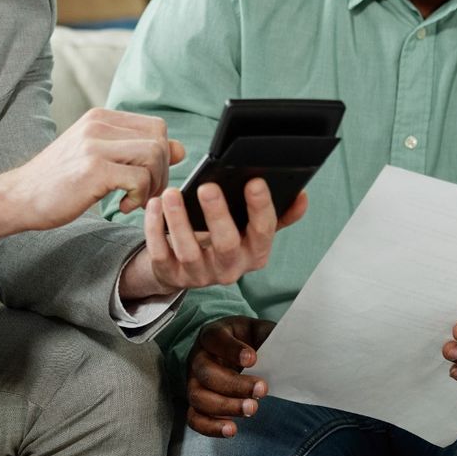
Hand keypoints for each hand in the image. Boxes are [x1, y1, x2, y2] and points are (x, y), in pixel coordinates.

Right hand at [0, 108, 181, 248]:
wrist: (18, 197)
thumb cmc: (58, 181)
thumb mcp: (98, 158)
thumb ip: (136, 151)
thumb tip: (181, 149)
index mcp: (101, 117)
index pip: (156, 127)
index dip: (162, 156)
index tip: (147, 179)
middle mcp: (98, 124)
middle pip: (160, 140)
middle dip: (162, 173)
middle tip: (144, 195)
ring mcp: (95, 144)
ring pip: (154, 156)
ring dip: (152, 186)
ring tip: (133, 201)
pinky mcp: (93, 169)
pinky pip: (139, 178)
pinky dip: (138, 197)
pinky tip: (120, 206)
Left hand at [118, 179, 307, 300]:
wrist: (187, 268)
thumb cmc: (224, 237)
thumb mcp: (251, 229)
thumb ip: (278, 213)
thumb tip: (302, 196)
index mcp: (255, 253)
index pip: (263, 232)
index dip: (261, 208)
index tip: (255, 181)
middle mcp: (230, 268)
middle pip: (226, 244)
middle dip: (218, 215)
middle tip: (207, 187)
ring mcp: (199, 275)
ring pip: (190, 251)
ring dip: (179, 220)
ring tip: (172, 193)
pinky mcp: (171, 274)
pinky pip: (161, 253)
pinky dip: (155, 229)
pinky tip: (154, 205)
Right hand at [185, 315, 275, 437]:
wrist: (240, 355)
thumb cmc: (249, 342)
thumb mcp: (259, 331)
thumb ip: (270, 336)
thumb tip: (287, 348)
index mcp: (212, 335)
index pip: (215, 338)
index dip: (231, 349)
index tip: (253, 359)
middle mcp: (198, 358)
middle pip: (206, 372)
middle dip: (234, 384)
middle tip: (262, 389)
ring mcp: (193, 382)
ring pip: (198, 397)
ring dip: (225, 407)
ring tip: (252, 409)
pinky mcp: (196, 403)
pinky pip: (194, 418)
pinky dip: (211, 427)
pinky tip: (232, 430)